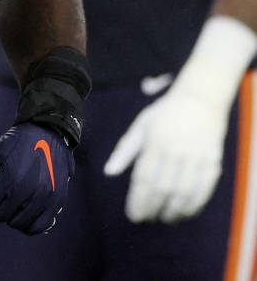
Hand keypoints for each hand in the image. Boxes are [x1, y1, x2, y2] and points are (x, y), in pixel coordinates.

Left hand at [0, 123, 72, 234]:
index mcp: (9, 176)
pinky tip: (23, 211)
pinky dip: (28, 224)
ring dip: (10, 215)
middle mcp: (28, 190)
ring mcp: (44, 198)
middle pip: (0, 216)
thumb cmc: (14, 143)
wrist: (47, 133)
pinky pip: (38, 227)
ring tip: (10, 199)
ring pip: (18, 223)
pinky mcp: (57, 202)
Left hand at [103, 84, 225, 222]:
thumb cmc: (164, 114)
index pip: (144, 177)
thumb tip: (108, 172)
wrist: (199, 101)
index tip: (133, 215)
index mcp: (154, 141)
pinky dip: (194, 205)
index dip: (137, 200)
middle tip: (145, 219)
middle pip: (163, 188)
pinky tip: (184, 212)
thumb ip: (125, 150)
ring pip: (184, 193)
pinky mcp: (213, 162)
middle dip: (152, 208)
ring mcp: (196, 157)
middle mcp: (175, 150)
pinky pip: (204, 190)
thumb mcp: (140, 126)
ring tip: (163, 218)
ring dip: (172, 211)